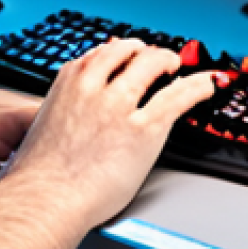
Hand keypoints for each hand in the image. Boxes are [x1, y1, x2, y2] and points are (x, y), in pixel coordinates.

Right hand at [10, 39, 215, 227]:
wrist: (45, 197)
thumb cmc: (41, 174)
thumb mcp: (44, 125)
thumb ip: (64, 112)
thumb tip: (71, 119)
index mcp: (69, 83)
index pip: (100, 54)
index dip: (119, 53)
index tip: (126, 55)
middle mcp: (95, 86)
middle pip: (128, 51)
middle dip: (144, 52)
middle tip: (156, 58)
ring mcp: (120, 105)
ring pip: (152, 65)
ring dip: (168, 60)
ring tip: (176, 65)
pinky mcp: (144, 129)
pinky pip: (178, 97)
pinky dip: (197, 86)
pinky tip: (206, 84)